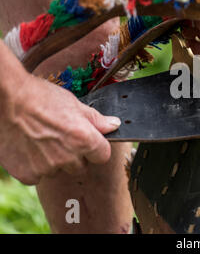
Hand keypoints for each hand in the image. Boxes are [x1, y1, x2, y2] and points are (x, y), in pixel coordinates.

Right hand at [0, 75, 119, 184]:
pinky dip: (34, 166)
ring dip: (54, 161)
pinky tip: (29, 148)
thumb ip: (96, 120)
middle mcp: (68, 157)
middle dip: (75, 156)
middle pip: (81, 167)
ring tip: (41, 140)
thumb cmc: (40, 97)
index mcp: (84, 140)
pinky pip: (37, 176)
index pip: (103, 156)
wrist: (6, 99)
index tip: (90, 143)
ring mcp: (47, 168)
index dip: (97, 148)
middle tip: (61, 138)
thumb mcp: (74, 104)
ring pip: (58, 171)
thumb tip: (114, 125)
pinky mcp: (27, 174)